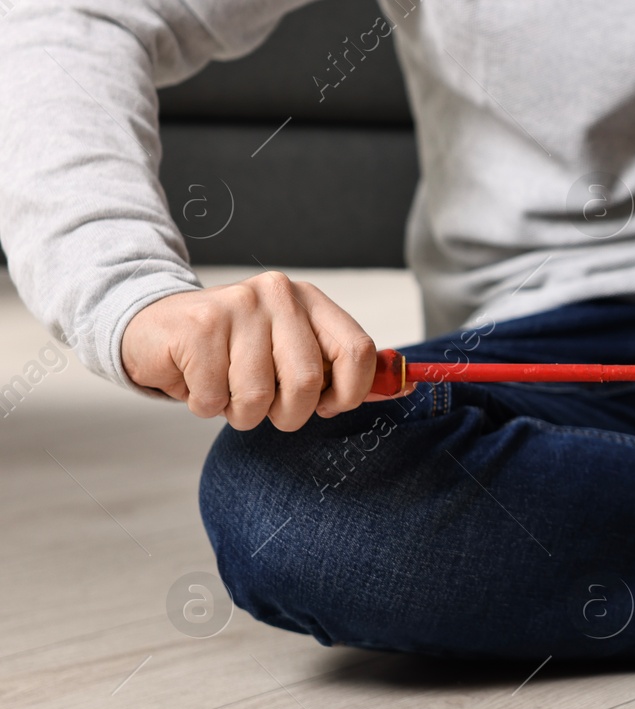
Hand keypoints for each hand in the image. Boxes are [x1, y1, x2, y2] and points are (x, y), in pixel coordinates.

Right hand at [121, 270, 377, 430]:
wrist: (157, 328)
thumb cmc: (234, 351)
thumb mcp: (293, 353)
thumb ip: (343, 371)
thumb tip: (403, 385)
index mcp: (310, 301)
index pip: (357, 351)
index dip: (350, 393)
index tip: (328, 407)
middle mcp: (278, 295)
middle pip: (308, 382)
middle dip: (289, 414)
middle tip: (268, 407)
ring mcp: (237, 306)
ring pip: (257, 397)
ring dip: (241, 413)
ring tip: (227, 390)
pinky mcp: (197, 326)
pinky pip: (215, 398)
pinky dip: (206, 406)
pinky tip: (199, 381)